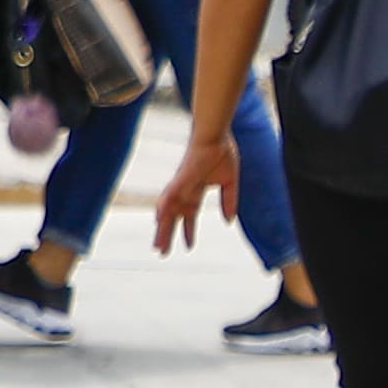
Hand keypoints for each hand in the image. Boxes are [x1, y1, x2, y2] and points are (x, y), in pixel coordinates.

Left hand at [147, 131, 225, 251]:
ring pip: (168, 211)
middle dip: (168, 235)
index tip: (188, 247)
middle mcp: (185, 190)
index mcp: (196, 190)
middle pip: (174, 217)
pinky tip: (157, 219)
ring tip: (157, 246)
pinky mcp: (181, 177)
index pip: (190, 215)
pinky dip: (163, 207)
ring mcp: (181, 184)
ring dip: (162, 229)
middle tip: (161, 252)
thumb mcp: (230, 182)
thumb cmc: (222, 151)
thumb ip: (229, 201)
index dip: (188, 231)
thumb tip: (228, 221)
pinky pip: (170, 194)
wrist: (217, 135)